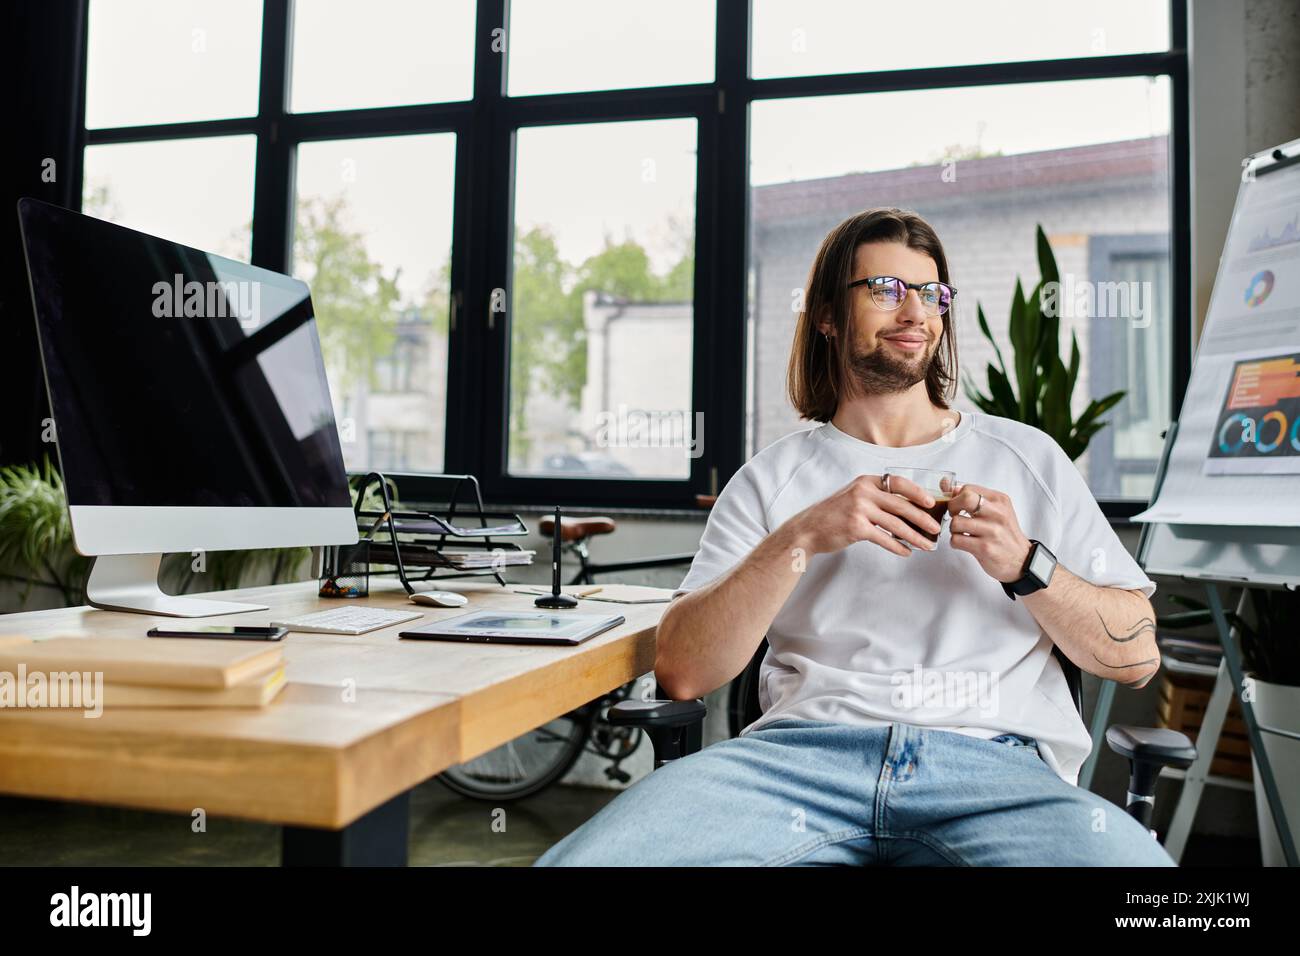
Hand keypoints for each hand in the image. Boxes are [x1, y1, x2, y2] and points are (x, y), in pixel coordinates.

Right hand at [783, 474, 941, 557]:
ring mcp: (859, 509)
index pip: (898, 483)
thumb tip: (907, 509)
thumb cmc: (834, 515)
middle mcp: (863, 492)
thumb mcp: (855, 497)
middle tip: (936, 529)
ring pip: (896, 524)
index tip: (931, 503)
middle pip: (901, 505)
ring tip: (927, 545)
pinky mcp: (856, 527)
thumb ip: (876, 498)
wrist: (809, 529)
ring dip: (915, 537)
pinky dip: (898, 546)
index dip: (918, 493)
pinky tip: (906, 551)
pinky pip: (884, 538)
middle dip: (922, 519)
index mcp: (866, 481)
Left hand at [946, 482, 1032, 582]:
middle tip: (955, 516)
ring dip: (953, 529)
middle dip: (952, 507)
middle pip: (964, 499)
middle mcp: (998, 513)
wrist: (1021, 560)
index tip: (958, 507)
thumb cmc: (1005, 534)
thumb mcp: (996, 510)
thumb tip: (946, 483)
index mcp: (1000, 500)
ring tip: (962, 533)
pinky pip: (956, 540)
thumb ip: (973, 496)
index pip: (968, 489)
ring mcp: (992, 531)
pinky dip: (955, 542)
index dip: (956, 498)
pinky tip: (964, 543)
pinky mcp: (985, 548)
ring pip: (956, 522)